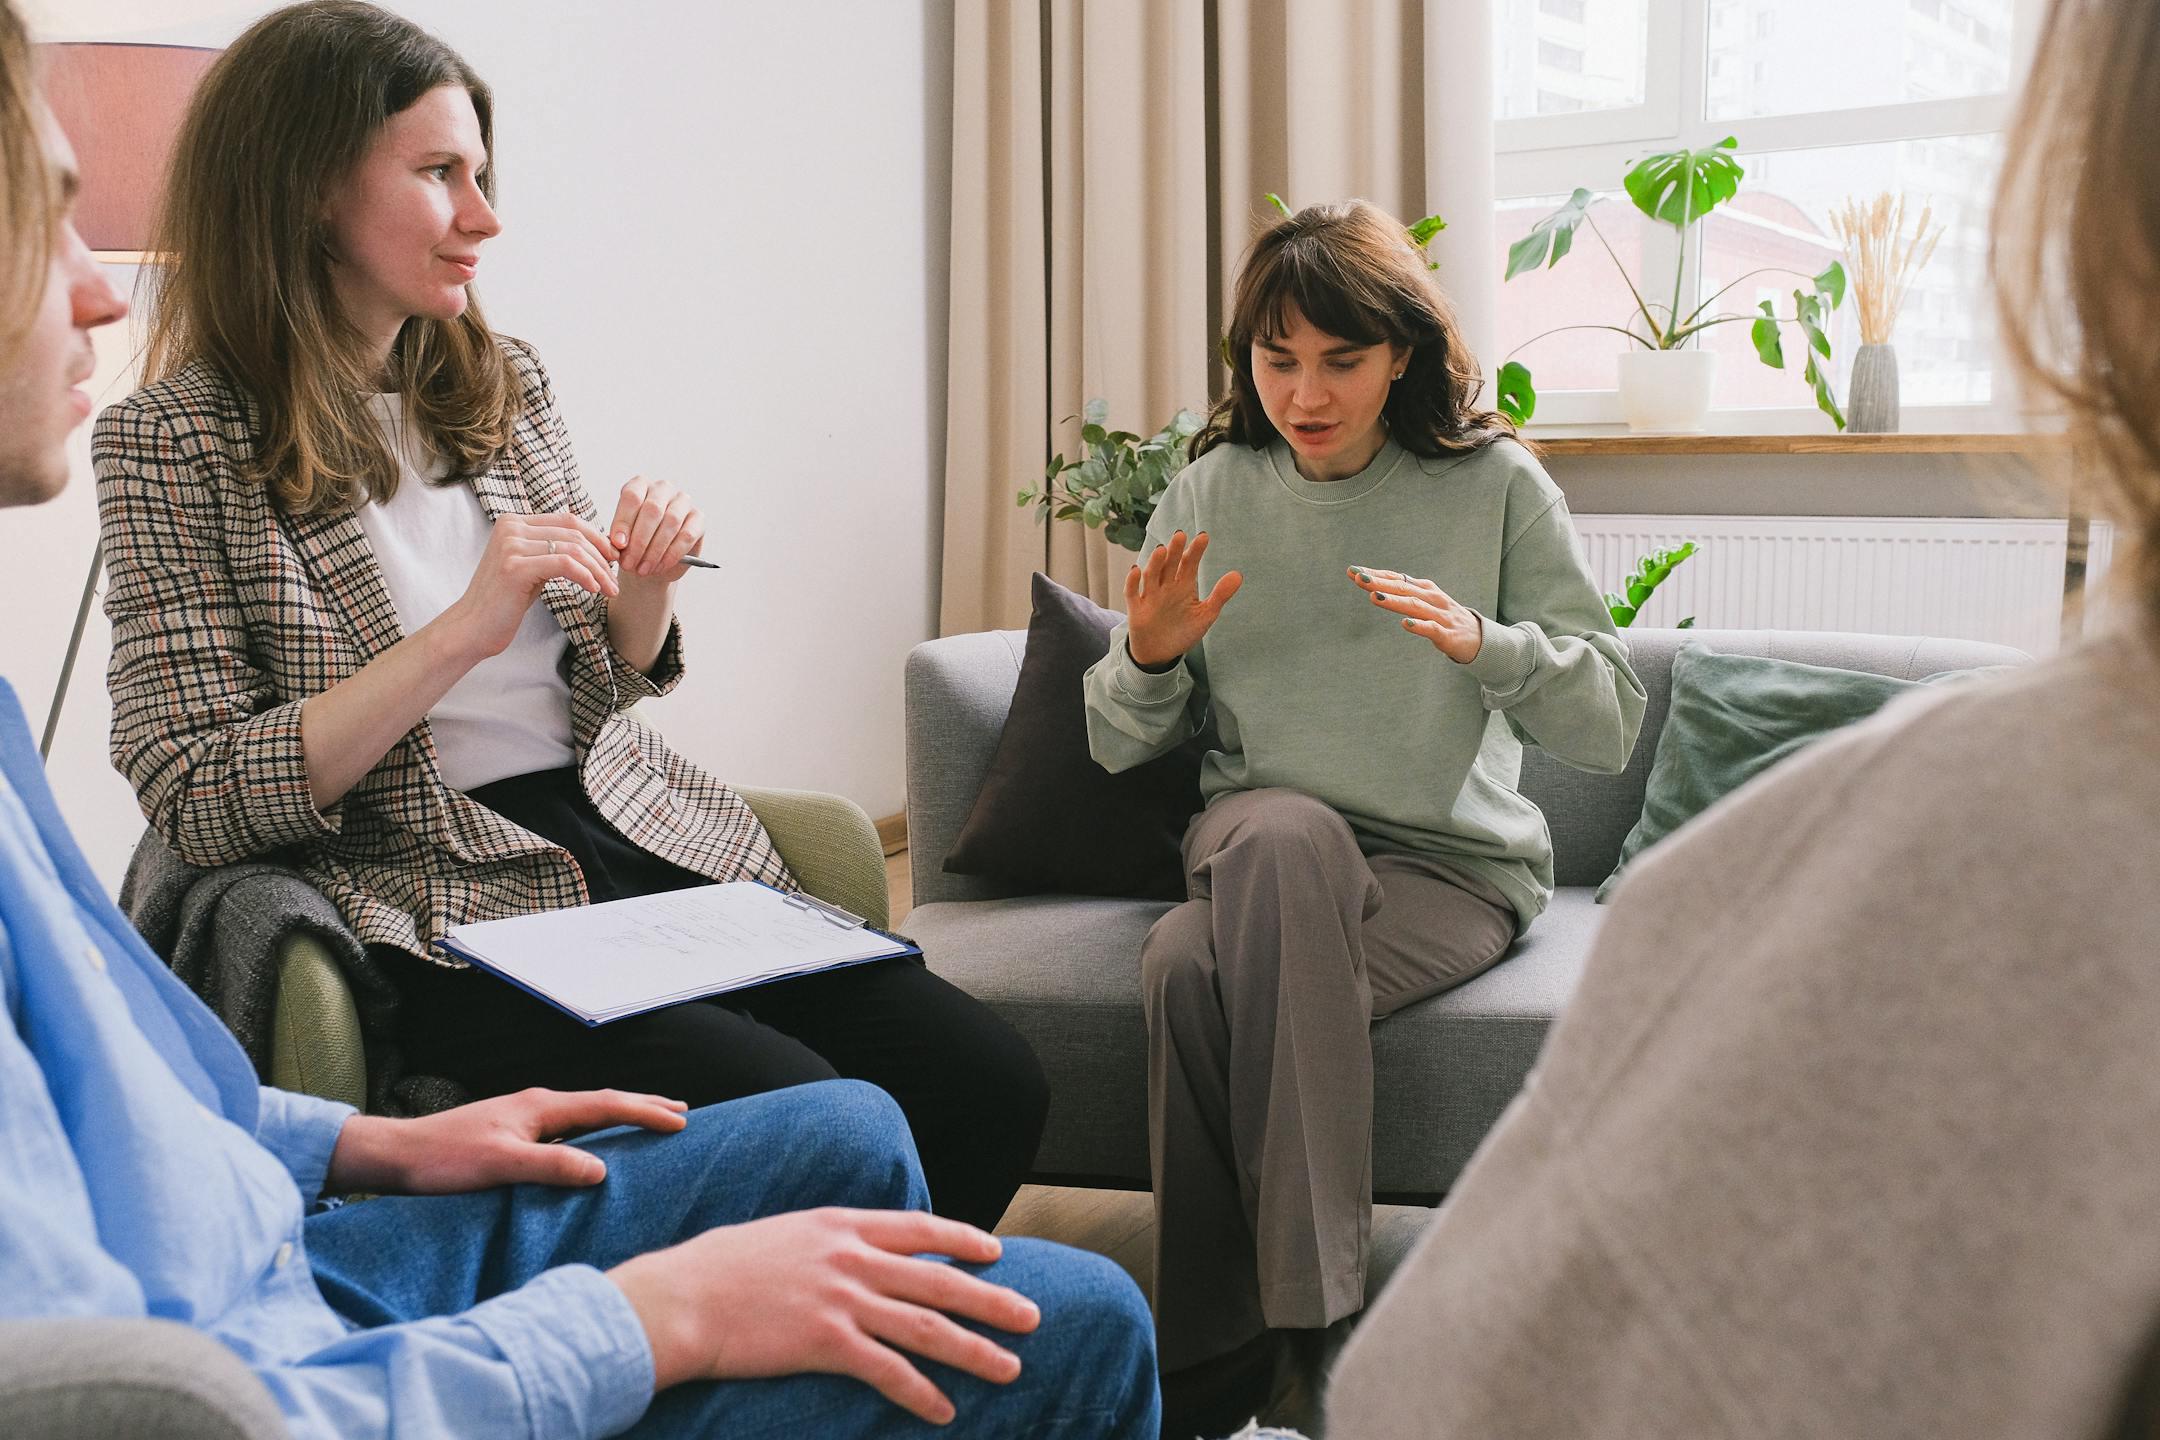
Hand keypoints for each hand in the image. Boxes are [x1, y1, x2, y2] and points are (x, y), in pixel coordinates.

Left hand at [326, 1087, 689, 1194]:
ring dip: (621, 1115)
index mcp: (540, 1107)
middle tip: (680, 1111)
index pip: (606, 1104)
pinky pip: (569, 1126)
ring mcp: (524, 1117)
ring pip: (586, 1112)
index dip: (645, 1112)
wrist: (397, 1156)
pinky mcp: (512, 1132)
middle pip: (602, 1101)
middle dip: (642, 1104)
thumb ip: (552, 1166)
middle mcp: (537, 1105)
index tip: (681, 1121)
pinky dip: (596, 1128)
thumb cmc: (444, 1160)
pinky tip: (594, 1143)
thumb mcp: (501, 1166)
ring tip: (648, 1120)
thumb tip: (602, 1170)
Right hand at [440, 511, 619, 660]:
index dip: (596, 537)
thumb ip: (552, 550)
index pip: (568, 520)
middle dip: (601, 556)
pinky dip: (585, 576)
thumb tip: (594, 544)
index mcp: (513, 521)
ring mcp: (511, 545)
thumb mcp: (532, 566)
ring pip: (572, 549)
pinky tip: (594, 589)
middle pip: (573, 533)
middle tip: (615, 579)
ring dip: (598, 570)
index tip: (612, 558)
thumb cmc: (506, 600)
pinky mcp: (515, 566)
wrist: (473, 626)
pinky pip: (564, 564)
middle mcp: (510, 526)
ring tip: (610, 589)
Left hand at [607, 475, 704, 582]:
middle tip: (630, 563)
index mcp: (640, 486)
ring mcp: (683, 502)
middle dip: (639, 541)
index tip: (619, 544)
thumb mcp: (621, 542)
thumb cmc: (635, 545)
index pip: (632, 497)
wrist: (653, 562)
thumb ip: (618, 539)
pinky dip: (672, 554)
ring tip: (644, 568)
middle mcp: (662, 489)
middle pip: (652, 509)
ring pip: (671, 522)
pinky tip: (661, 566)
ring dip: (655, 550)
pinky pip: (687, 535)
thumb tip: (619, 543)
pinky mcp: (698, 519)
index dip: (624, 521)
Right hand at [608, 1207, 1038, 1424]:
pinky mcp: (826, 1342)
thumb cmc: (719, 1269)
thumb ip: (823, 1243)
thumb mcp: (782, 1234)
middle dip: (992, 1300)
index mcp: (841, 1224)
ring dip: (975, 1350)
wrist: (682, 1298)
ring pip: (927, 1327)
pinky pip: (888, 1371)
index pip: (921, 1228)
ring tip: (1010, 1368)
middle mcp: (851, 1257)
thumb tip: (847, 1253)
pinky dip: (921, 1393)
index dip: (963, 1241)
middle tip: (1032, 1318)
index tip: (995, 1255)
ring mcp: (842, 1299)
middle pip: (939, 1281)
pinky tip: (944, 1411)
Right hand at [1125, 530, 1242, 667]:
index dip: (1195, 550)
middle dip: (1174, 551)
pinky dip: (1132, 582)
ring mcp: (1150, 596)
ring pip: (1151, 575)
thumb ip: (1220, 595)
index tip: (1203, 537)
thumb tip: (1238, 575)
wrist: (1161, 653)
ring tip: (1162, 550)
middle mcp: (1166, 586)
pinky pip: (1132, 593)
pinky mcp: (1136, 609)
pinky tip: (1136, 570)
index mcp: (1183, 585)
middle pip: (1169, 564)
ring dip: (1155, 563)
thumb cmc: (1183, 631)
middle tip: (1180, 535)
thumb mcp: (1205, 614)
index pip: (1189, 563)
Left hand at [1351, 566, 1483, 663]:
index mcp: (1425, 589)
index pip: (1397, 578)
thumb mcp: (1425, 602)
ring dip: (1394, 601)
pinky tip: (1404, 624)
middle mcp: (1432, 598)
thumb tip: (1375, 586)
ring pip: (1415, 606)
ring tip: (1374, 597)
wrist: (1479, 639)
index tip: (1353, 571)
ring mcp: (1441, 616)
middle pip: (1403, 588)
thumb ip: (1404, 594)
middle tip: (1358, 578)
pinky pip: (1432, 629)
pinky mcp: (1448, 634)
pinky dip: (1418, 626)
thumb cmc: (1446, 619)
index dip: (1376, 574)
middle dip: (1379, 583)